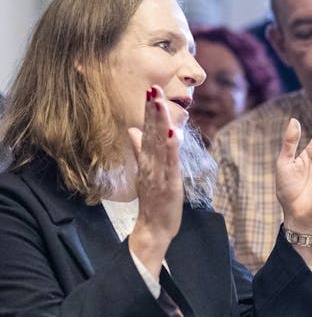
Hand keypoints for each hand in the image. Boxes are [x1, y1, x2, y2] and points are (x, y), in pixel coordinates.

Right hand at [127, 86, 183, 275]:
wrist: (153, 227)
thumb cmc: (153, 199)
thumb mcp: (146, 170)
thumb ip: (140, 150)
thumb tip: (132, 130)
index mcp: (147, 159)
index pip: (147, 130)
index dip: (149, 111)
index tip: (151, 90)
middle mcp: (150, 163)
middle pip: (151, 133)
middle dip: (153, 111)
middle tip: (153, 88)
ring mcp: (157, 172)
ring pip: (158, 144)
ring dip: (159, 123)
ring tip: (159, 104)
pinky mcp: (168, 183)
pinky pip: (169, 163)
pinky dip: (171, 148)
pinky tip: (173, 134)